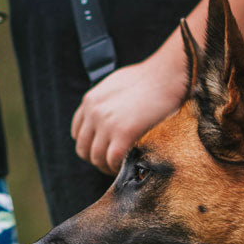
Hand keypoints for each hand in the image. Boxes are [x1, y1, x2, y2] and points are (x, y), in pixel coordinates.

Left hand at [70, 50, 187, 175]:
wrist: (165, 76)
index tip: (103, 151)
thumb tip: (110, 116)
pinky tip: (129, 166)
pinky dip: (119, 168)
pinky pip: (113, 161)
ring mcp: (106, 124)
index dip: (90, 146)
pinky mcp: (123, 134)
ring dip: (108, 167)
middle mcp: (94, 113)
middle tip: (112, 163)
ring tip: (121, 167)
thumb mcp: (116, 85)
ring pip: (96, 158)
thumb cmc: (148, 79)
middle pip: (83, 150)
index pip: (77, 133)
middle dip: (97, 159)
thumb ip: (106, 102)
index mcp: (90, 101)